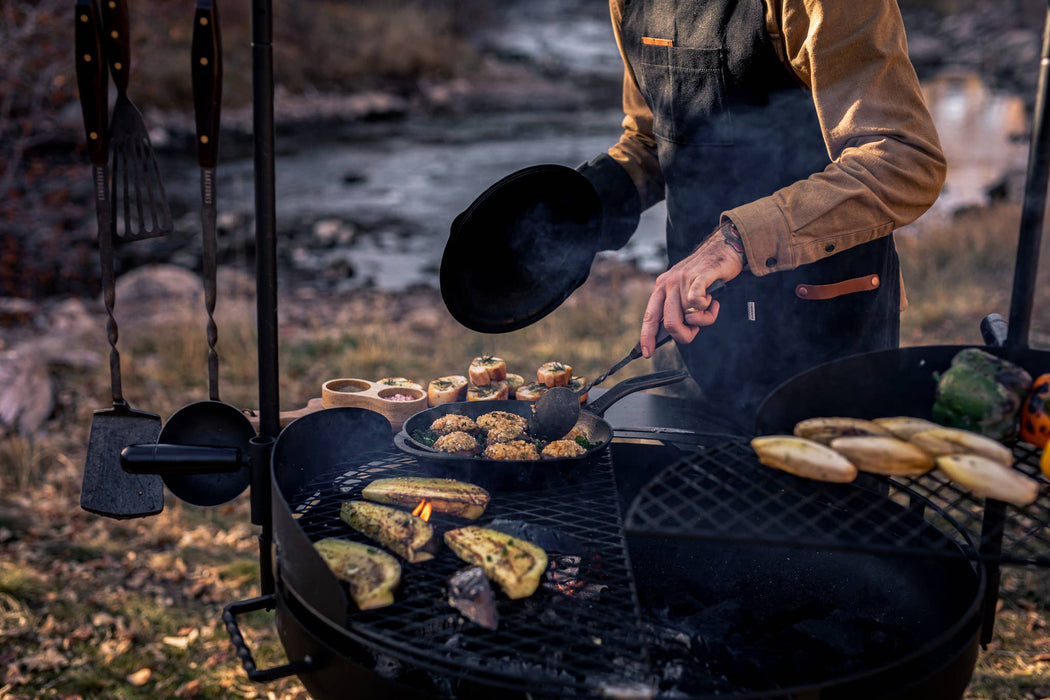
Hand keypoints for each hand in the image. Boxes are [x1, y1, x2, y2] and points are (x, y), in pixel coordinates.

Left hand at [640, 224, 744, 356]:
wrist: (722, 249)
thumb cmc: (704, 275)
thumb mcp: (684, 292)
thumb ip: (679, 311)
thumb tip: (676, 334)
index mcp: (661, 288)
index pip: (650, 317)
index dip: (647, 337)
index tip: (646, 353)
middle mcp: (669, 283)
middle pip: (670, 322)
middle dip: (684, 335)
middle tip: (695, 332)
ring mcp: (683, 279)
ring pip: (689, 316)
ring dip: (704, 319)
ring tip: (709, 307)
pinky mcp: (700, 276)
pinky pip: (697, 302)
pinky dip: (707, 308)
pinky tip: (711, 301)